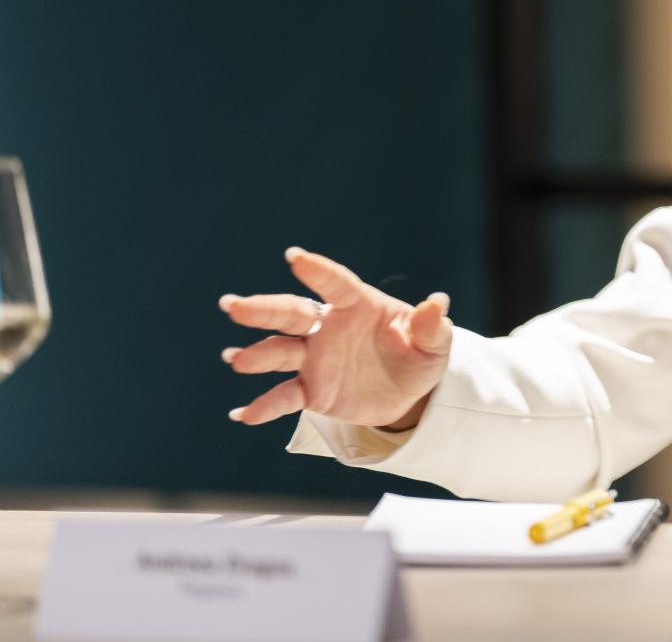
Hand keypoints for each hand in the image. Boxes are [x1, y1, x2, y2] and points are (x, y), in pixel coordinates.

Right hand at [219, 246, 452, 430]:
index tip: (295, 257)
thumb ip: (432, 326)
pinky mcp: (312, 389)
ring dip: (257, 354)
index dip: (318, 271)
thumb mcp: (434, 344)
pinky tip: (242, 414)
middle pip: (292, 314)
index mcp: (359, 306)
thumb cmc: (419, 355)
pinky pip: (284, 396)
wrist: (407, 394)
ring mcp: (315, 358)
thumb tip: (438, 302)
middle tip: (233, 305)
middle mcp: (329, 327)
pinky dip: (264, 405)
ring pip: (280, 352)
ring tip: (235, 358)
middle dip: (263, 309)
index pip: (337, 284)